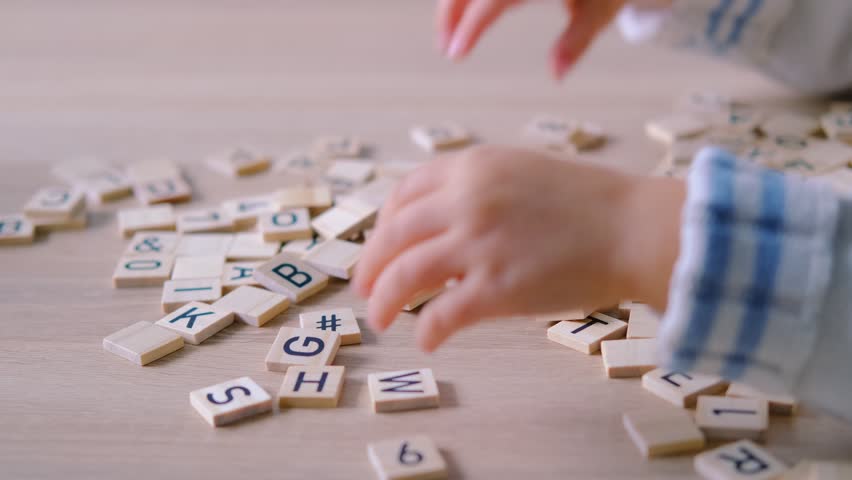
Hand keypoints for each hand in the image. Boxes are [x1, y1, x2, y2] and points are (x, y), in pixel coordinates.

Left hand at [353, 145, 683, 351]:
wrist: (634, 227)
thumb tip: (443, 221)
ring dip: (384, 300)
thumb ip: (479, 188)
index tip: (381, 245)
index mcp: (473, 168)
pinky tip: (427, 340)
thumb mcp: (523, 172)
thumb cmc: (591, 203)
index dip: (384, 223)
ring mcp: (478, 244)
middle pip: (393, 235)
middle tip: (364, 288)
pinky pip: (442, 313)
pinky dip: (427, 330)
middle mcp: (466, 200)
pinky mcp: (496, 287)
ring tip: (379, 319)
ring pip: (405, 274)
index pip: (404, 194)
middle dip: (371, 265)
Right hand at [436, 0, 627, 78]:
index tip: (456, 51)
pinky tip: (461, 11)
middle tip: (447, 48)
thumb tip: (557, 74)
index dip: (469, 26)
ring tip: (450, 33)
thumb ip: (576, 41)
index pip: (490, 1)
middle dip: (449, 13)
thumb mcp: (599, 12)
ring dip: (452, 2)